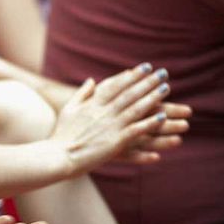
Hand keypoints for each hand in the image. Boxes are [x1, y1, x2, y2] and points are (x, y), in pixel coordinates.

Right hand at [50, 63, 184, 173]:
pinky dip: (149, 123)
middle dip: (147, 82)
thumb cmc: (62, 135)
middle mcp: (103, 112)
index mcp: (93, 104)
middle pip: (129, 94)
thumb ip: (82, 94)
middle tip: (163, 73)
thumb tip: (91, 80)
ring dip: (152, 98)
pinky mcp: (115, 141)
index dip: (132, 76)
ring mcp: (110, 126)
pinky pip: (136, 130)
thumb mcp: (69, 109)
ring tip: (166, 88)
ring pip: (135, 108)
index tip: (146, 67)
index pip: (116, 85)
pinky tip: (162, 117)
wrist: (57, 156)